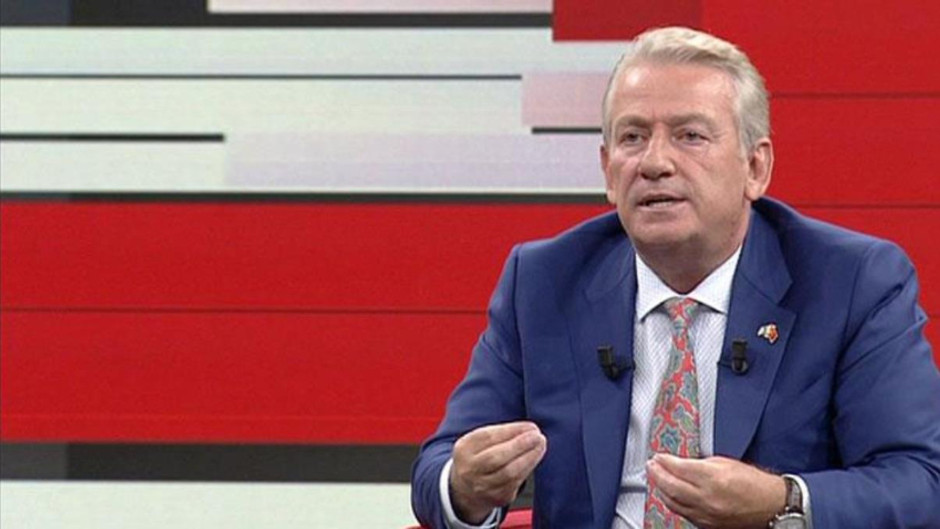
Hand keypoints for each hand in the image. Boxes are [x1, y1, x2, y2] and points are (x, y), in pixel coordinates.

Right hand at [449, 421, 546, 523]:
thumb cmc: (479, 457)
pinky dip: (527, 468)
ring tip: (540, 446)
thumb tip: (528, 429)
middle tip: (537, 437)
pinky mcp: (497, 498)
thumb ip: (500, 433)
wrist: (466, 488)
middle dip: (520, 445)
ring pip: (509, 473)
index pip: (488, 437)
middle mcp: (470, 470)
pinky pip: (516, 483)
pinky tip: (534, 458)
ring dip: (529, 458)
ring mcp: (482, 486)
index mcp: (464, 449)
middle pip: (496, 458)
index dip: (512, 431)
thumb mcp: (479, 442)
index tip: (530, 426)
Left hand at [646, 454, 786, 528]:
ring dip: (660, 489)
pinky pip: (683, 513)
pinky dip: (672, 502)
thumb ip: (700, 463)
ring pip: (673, 502)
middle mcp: (707, 498)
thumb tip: (680, 463)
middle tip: (651, 466)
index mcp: (713, 478)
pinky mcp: (707, 525)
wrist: (771, 505)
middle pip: (670, 486)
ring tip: (656, 479)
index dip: (664, 461)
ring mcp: (706, 514)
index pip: (678, 468)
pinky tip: (668, 495)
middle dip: (656, 474)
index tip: (658, 456)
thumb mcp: (725, 463)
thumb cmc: (753, 483)